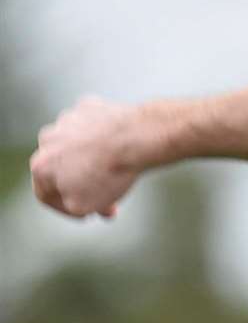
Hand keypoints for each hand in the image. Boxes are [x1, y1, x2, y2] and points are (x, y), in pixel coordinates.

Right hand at [30, 97, 145, 218]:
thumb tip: (74, 198)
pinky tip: (122, 149)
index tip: (87, 214)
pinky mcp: (88, 107)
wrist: (133, 139)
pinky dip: (104, 139)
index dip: (65, 209)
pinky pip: (93, 127)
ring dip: (92, 162)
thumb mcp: (83, 205)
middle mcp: (47, 139)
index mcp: (40, 165)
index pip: (44, 194)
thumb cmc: (107, 174)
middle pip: (62, 169)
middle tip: (109, 202)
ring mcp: (67, 120)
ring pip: (77, 146)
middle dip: (84, 187)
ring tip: (117, 174)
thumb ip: (70, 207)